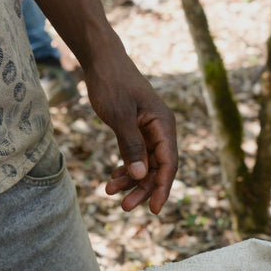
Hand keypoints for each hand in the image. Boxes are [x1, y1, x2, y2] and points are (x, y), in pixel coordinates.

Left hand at [83, 56, 177, 213]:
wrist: (102, 60)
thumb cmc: (112, 83)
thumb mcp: (119, 115)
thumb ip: (131, 145)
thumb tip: (140, 175)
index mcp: (163, 124)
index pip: (168, 163)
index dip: (162, 187)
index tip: (154, 209)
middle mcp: (160, 129)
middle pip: (157, 168)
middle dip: (142, 188)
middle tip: (125, 207)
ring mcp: (148, 130)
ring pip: (145, 164)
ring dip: (130, 180)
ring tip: (110, 191)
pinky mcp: (135, 130)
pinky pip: (135, 156)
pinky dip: (125, 167)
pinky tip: (113, 178)